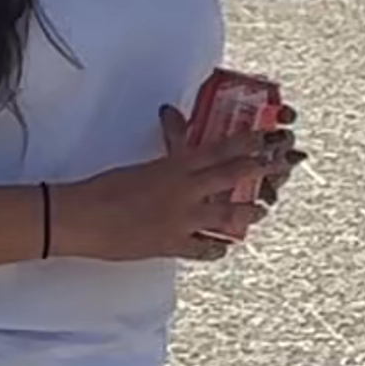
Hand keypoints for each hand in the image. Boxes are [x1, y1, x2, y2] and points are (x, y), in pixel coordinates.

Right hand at [57, 111, 299, 266]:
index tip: (269, 138)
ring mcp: (180, 221)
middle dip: (260, 171)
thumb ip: (168, 146)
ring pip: (226, 217)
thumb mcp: (143, 163)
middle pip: (232, 178)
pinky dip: (215, 249)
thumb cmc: (108, 186)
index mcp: (176, 166)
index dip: (249, 143)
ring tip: (261, 211)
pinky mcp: (170, 246)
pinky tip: (224, 248)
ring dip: (246, 214)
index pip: (221, 150)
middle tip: (281, 168)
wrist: (83, 218)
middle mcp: (184, 191)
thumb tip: (172, 116)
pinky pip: (202, 249)